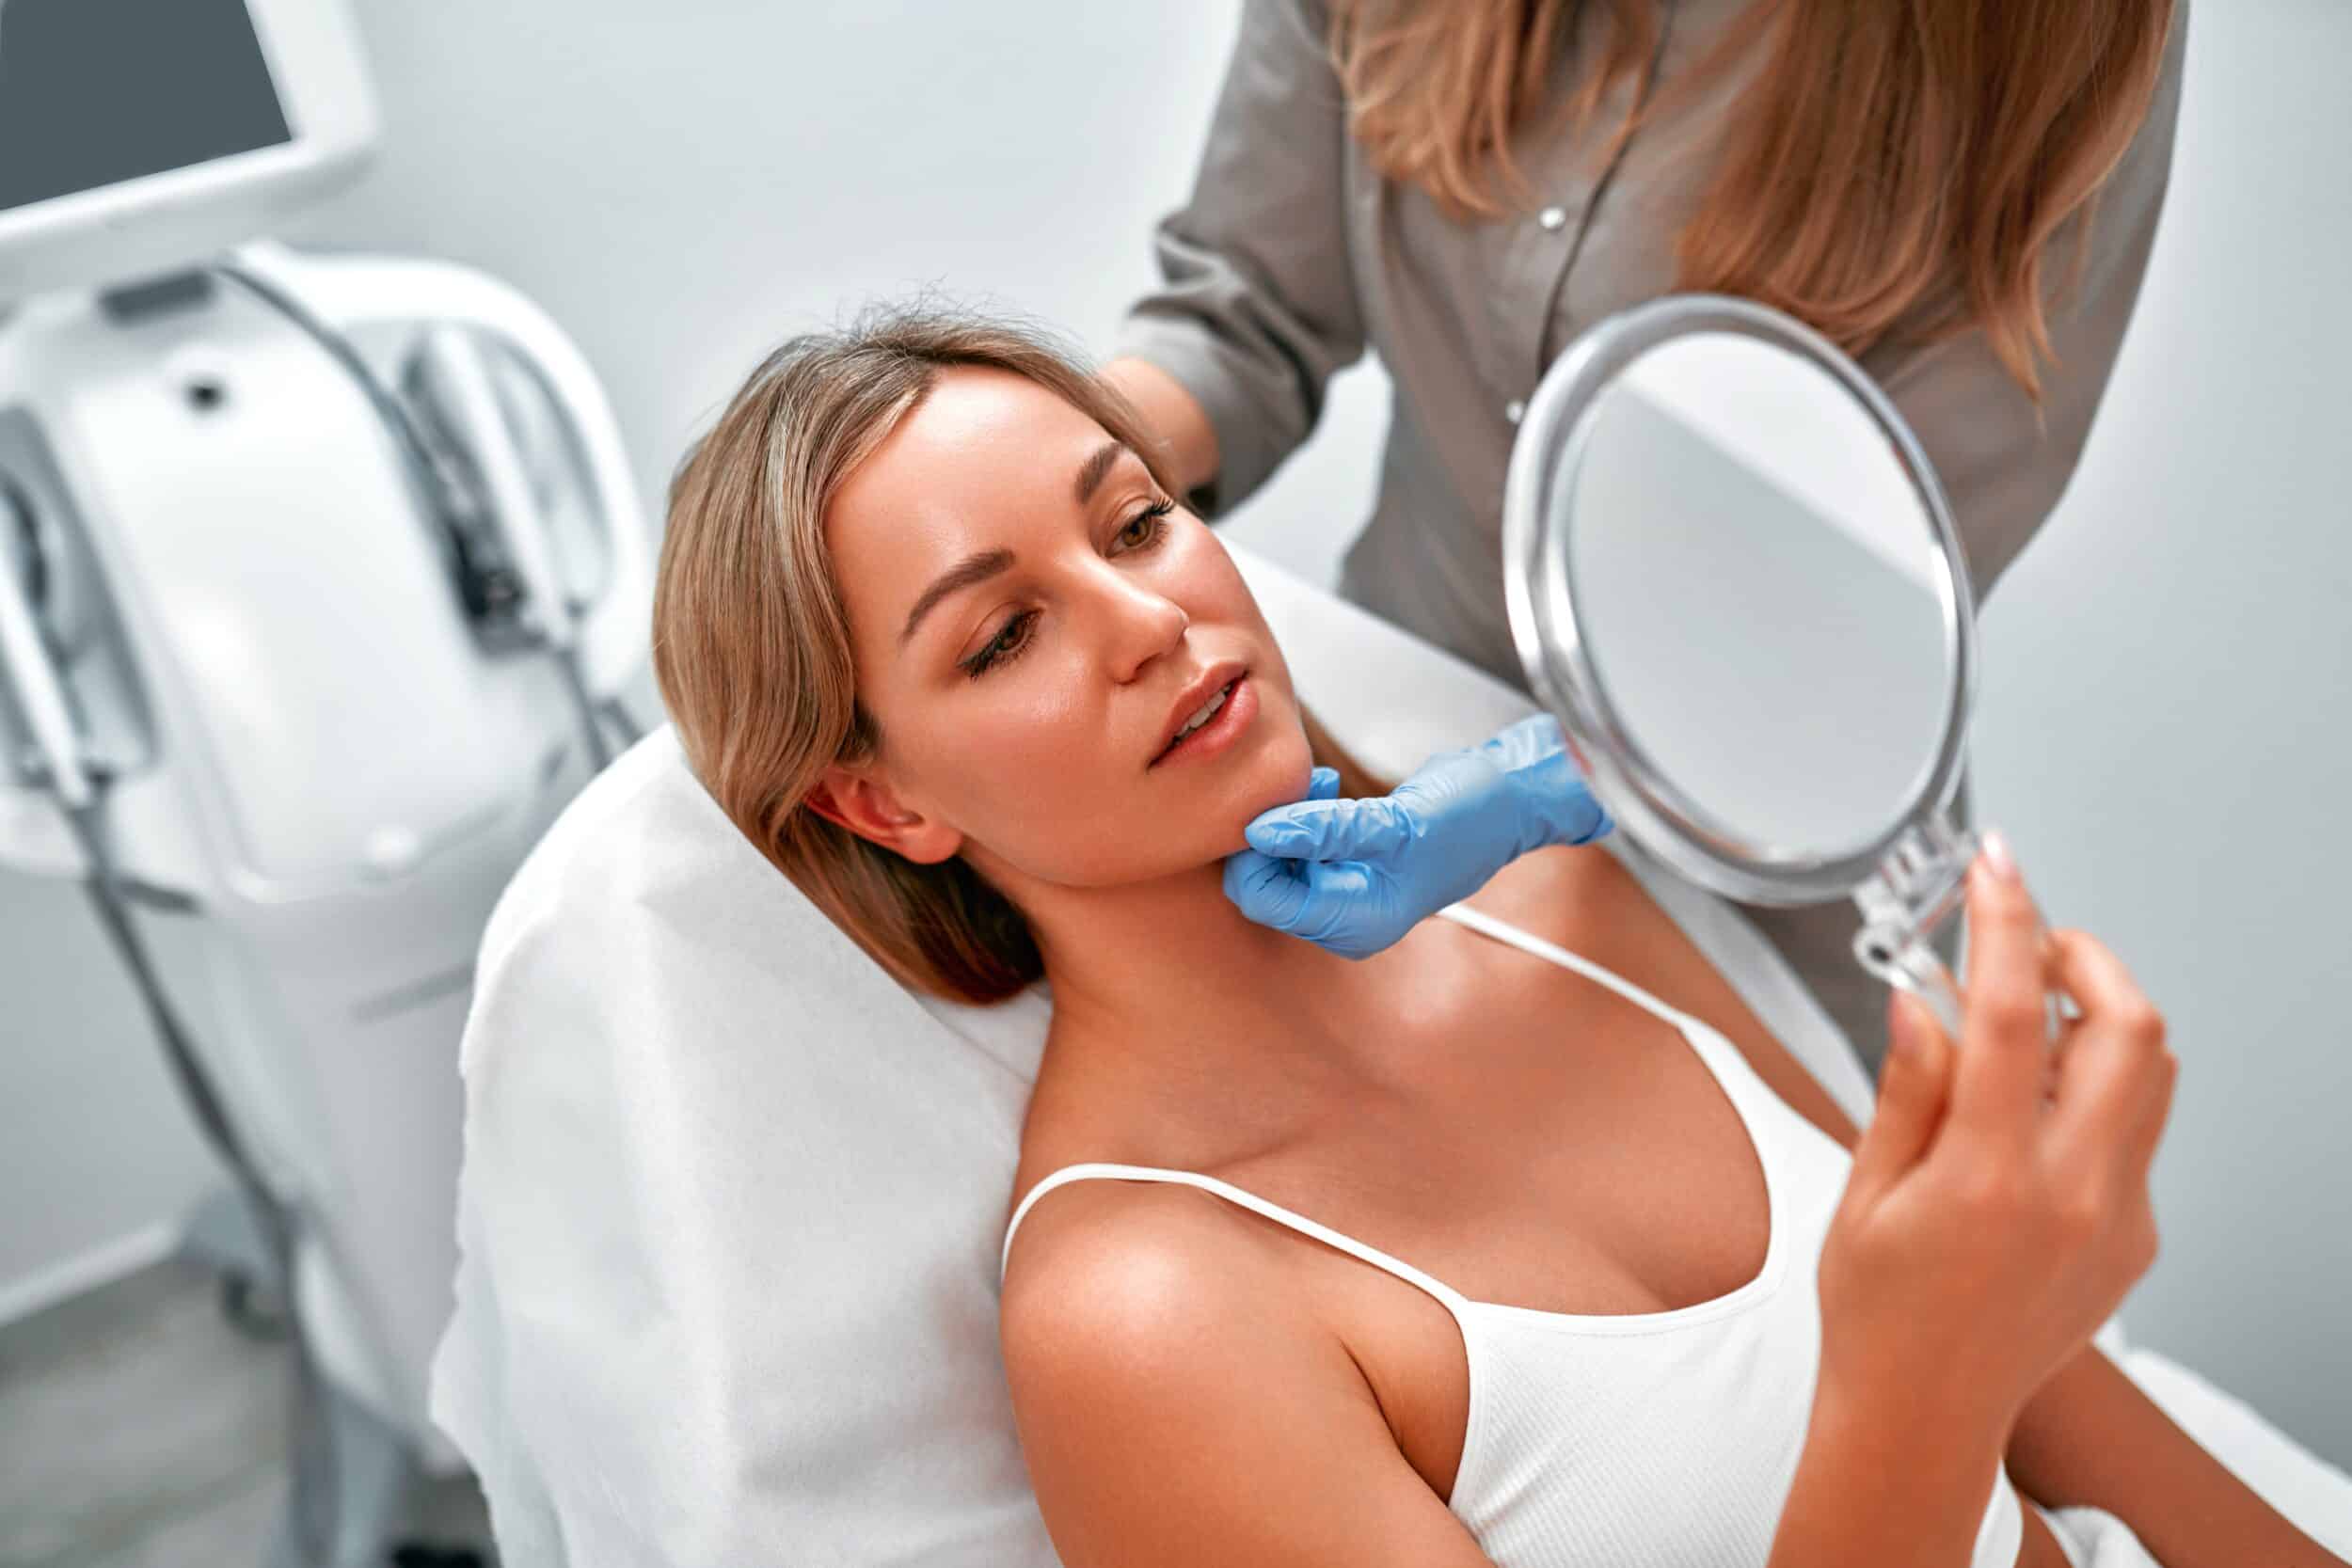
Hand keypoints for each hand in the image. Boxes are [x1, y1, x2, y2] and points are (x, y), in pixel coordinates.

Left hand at [1221, 714, 1611, 958]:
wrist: (1508, 801)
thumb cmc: (1468, 817)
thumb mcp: (1395, 822)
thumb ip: (1326, 830)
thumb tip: (1260, 832)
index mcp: (1356, 924)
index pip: (1264, 901)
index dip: (1255, 854)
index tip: (1271, 806)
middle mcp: (1345, 919)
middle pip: (1264, 884)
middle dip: (1272, 833)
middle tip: (1300, 790)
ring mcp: (1345, 894)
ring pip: (1277, 860)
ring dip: (1287, 818)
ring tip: (1320, 785)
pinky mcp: (1347, 867)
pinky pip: (1299, 846)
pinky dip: (1302, 815)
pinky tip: (1325, 788)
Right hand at [1816, 835, 2177, 1445]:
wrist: (1924, 1411)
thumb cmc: (1877, 1312)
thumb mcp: (1863, 1192)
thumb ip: (1905, 1087)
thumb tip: (1920, 997)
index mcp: (1989, 1179)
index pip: (2009, 1013)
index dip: (2004, 920)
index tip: (1995, 865)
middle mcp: (2073, 1194)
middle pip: (2128, 1028)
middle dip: (2083, 956)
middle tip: (2027, 940)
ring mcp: (2118, 1217)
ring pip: (2152, 1072)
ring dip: (2100, 1016)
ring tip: (2028, 1016)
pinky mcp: (2135, 1235)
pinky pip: (2135, 1130)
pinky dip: (2092, 1087)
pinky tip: (2027, 1107)